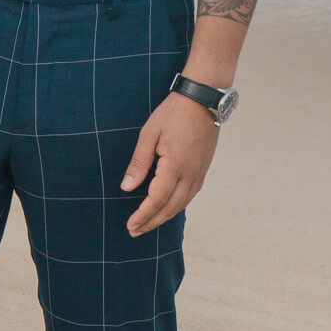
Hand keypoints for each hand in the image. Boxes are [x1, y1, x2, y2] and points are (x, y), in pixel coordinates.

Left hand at [121, 93, 219, 236]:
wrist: (203, 99)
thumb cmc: (173, 113)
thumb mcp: (149, 134)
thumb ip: (139, 162)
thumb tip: (127, 187)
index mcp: (176, 166)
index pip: (157, 200)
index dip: (143, 215)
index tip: (130, 225)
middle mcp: (191, 174)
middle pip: (170, 208)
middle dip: (151, 222)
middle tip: (134, 231)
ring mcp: (199, 172)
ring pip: (181, 204)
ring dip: (164, 217)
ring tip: (147, 224)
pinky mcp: (203, 169)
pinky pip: (190, 195)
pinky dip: (176, 206)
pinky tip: (167, 208)